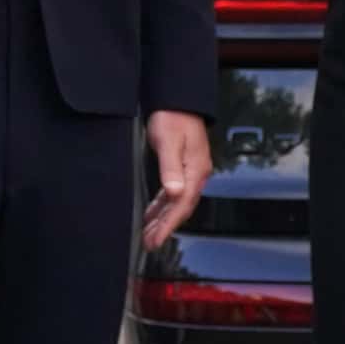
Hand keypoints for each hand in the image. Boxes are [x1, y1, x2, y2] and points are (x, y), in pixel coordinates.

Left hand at [140, 109, 213, 251]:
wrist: (178, 100)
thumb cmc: (173, 117)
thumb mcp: (168, 141)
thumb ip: (170, 168)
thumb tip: (174, 192)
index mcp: (195, 170)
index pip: (183, 204)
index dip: (169, 224)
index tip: (157, 239)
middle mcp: (195, 174)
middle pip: (181, 207)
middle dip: (166, 227)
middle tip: (150, 243)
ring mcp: (190, 172)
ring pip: (177, 203)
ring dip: (163, 219)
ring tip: (149, 235)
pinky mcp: (182, 168)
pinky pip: (173, 193)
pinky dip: (162, 206)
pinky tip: (153, 214)